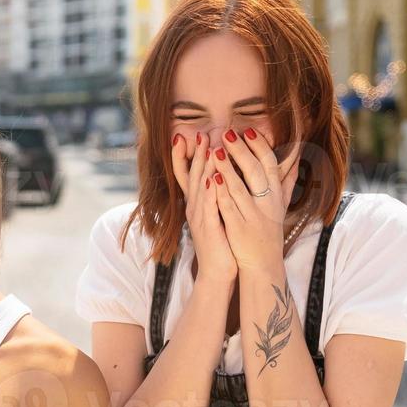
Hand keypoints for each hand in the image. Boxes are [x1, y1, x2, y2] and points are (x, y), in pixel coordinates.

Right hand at [172, 131, 236, 285]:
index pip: (187, 175)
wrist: (218, 272)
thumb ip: (216, 196)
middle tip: (200, 133)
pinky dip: (211, 191)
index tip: (187, 136)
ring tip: (207, 147)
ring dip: (203, 166)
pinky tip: (215, 178)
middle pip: (193, 175)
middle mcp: (194, 208)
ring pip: (200, 187)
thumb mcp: (216, 215)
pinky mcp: (208, 229)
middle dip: (196, 153)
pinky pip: (209, 206)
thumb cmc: (221, 243)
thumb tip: (219, 176)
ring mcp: (199, 218)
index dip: (184, 156)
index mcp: (196, 204)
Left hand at [208, 127, 300, 270]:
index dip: (260, 147)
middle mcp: (267, 204)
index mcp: (276, 195)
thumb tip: (298, 157)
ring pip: (239, 188)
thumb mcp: (282, 206)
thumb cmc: (269, 232)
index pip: (270, 165)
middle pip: (255, 172)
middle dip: (241, 151)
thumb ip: (288, 181)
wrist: (263, 265)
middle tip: (227, 133)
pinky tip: (211, 178)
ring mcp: (253, 216)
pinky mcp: (238, 228)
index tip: (248, 130)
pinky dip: (220, 192)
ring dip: (227, 167)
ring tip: (215, 150)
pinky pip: (228, 207)